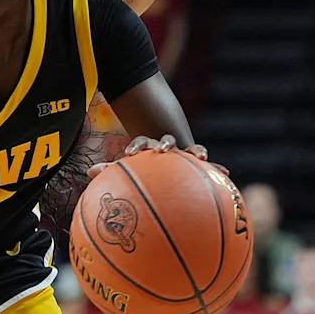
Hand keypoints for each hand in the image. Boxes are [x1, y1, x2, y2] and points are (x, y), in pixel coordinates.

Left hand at [86, 134, 227, 178]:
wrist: (161, 148)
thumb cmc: (142, 165)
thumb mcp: (128, 166)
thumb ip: (111, 169)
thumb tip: (89, 172)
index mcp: (147, 146)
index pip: (141, 142)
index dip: (137, 146)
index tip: (131, 153)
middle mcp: (165, 145)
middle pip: (166, 140)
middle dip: (165, 143)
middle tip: (163, 148)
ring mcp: (181, 150)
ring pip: (188, 149)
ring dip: (194, 151)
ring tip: (200, 157)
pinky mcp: (195, 158)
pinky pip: (206, 163)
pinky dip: (215, 168)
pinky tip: (226, 173)